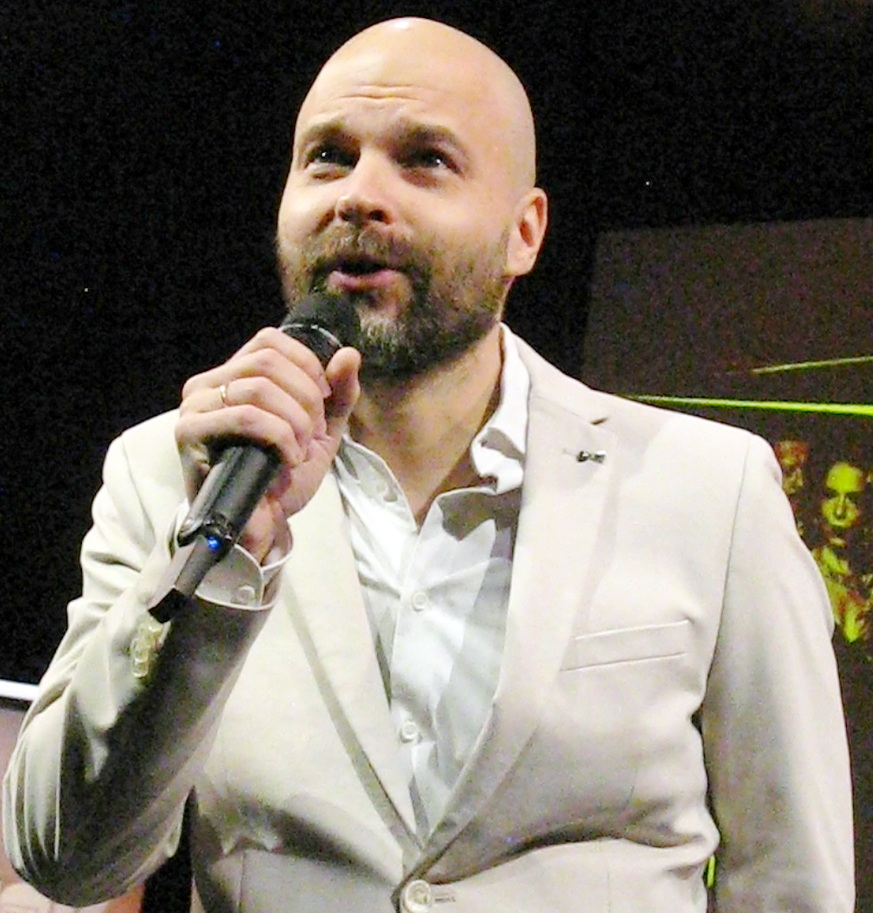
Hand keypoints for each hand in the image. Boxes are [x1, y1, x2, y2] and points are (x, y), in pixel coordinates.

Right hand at [175, 326, 360, 561]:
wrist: (262, 526)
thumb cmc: (282, 477)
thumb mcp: (321, 432)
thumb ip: (338, 394)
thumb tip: (349, 353)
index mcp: (233, 377)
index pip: (269, 341)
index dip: (306, 365)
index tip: (322, 402)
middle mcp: (207, 385)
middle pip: (267, 361)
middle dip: (306, 398)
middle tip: (312, 433)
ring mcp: (195, 408)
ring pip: (258, 388)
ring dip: (294, 421)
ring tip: (299, 449)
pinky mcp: (189, 434)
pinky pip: (244, 416)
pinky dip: (278, 436)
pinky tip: (286, 460)